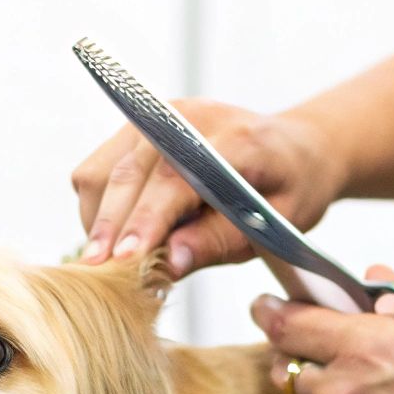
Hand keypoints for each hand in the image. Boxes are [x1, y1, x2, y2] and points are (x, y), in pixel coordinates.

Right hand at [71, 100, 345, 276]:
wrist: (295, 149)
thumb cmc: (290, 190)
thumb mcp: (275, 225)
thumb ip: (220, 240)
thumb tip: (169, 264)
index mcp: (234, 138)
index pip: (175, 177)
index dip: (147, 219)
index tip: (125, 260)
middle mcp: (186, 117)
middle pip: (129, 173)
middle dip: (109, 228)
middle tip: (98, 276)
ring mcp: (156, 118)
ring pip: (101, 172)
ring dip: (101, 221)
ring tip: (118, 262)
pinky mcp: (137, 128)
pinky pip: (98, 172)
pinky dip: (101, 209)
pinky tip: (124, 236)